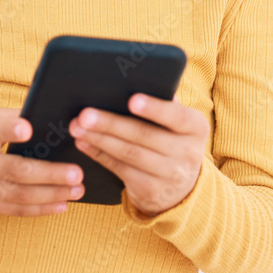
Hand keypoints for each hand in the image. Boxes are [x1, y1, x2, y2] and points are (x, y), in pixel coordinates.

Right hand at [0, 108, 84, 215]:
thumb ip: (11, 117)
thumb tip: (48, 117)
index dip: (8, 129)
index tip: (28, 129)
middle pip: (13, 170)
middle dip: (48, 173)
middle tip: (76, 172)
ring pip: (17, 195)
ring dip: (50, 194)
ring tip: (77, 189)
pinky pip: (13, 210)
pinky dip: (39, 209)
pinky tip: (61, 204)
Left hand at [68, 94, 209, 217]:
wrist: (184, 188)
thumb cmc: (173, 139)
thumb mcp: (178, 124)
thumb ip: (163, 104)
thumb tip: (134, 81)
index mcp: (196, 127)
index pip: (177, 116)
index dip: (154, 109)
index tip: (132, 100)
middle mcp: (187, 153)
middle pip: (144, 136)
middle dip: (111, 124)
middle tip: (85, 114)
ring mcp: (169, 176)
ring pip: (128, 154)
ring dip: (99, 139)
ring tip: (77, 126)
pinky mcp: (150, 191)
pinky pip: (119, 169)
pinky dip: (98, 154)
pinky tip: (83, 143)